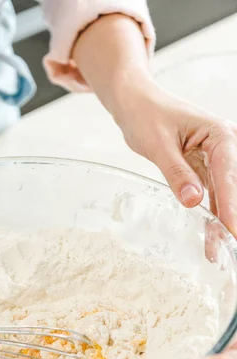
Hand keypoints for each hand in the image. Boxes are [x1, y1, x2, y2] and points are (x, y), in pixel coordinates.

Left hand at [73, 15, 236, 235]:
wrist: (135, 104)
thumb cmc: (146, 115)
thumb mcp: (158, 146)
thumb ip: (177, 174)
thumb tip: (193, 201)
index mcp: (218, 134)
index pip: (228, 173)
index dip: (231, 205)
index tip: (233, 228)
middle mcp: (222, 146)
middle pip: (231, 188)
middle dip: (230, 218)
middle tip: (229, 246)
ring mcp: (214, 160)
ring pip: (221, 196)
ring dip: (219, 223)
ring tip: (217, 251)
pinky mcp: (203, 169)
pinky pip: (209, 196)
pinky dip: (209, 216)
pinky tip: (210, 238)